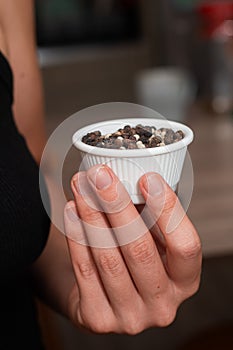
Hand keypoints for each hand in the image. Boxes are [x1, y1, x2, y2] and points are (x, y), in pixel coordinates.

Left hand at [64, 165, 201, 333]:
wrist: (109, 298)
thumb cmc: (137, 261)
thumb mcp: (155, 243)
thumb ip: (150, 218)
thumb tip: (128, 177)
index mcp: (186, 282)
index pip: (186, 246)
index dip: (168, 211)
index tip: (147, 178)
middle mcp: (163, 305)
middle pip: (140, 250)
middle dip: (116, 206)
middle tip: (100, 175)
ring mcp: (130, 317)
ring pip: (107, 258)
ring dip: (91, 215)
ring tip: (80, 186)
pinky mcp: (98, 319)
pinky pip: (84, 270)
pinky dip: (76, 235)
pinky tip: (72, 210)